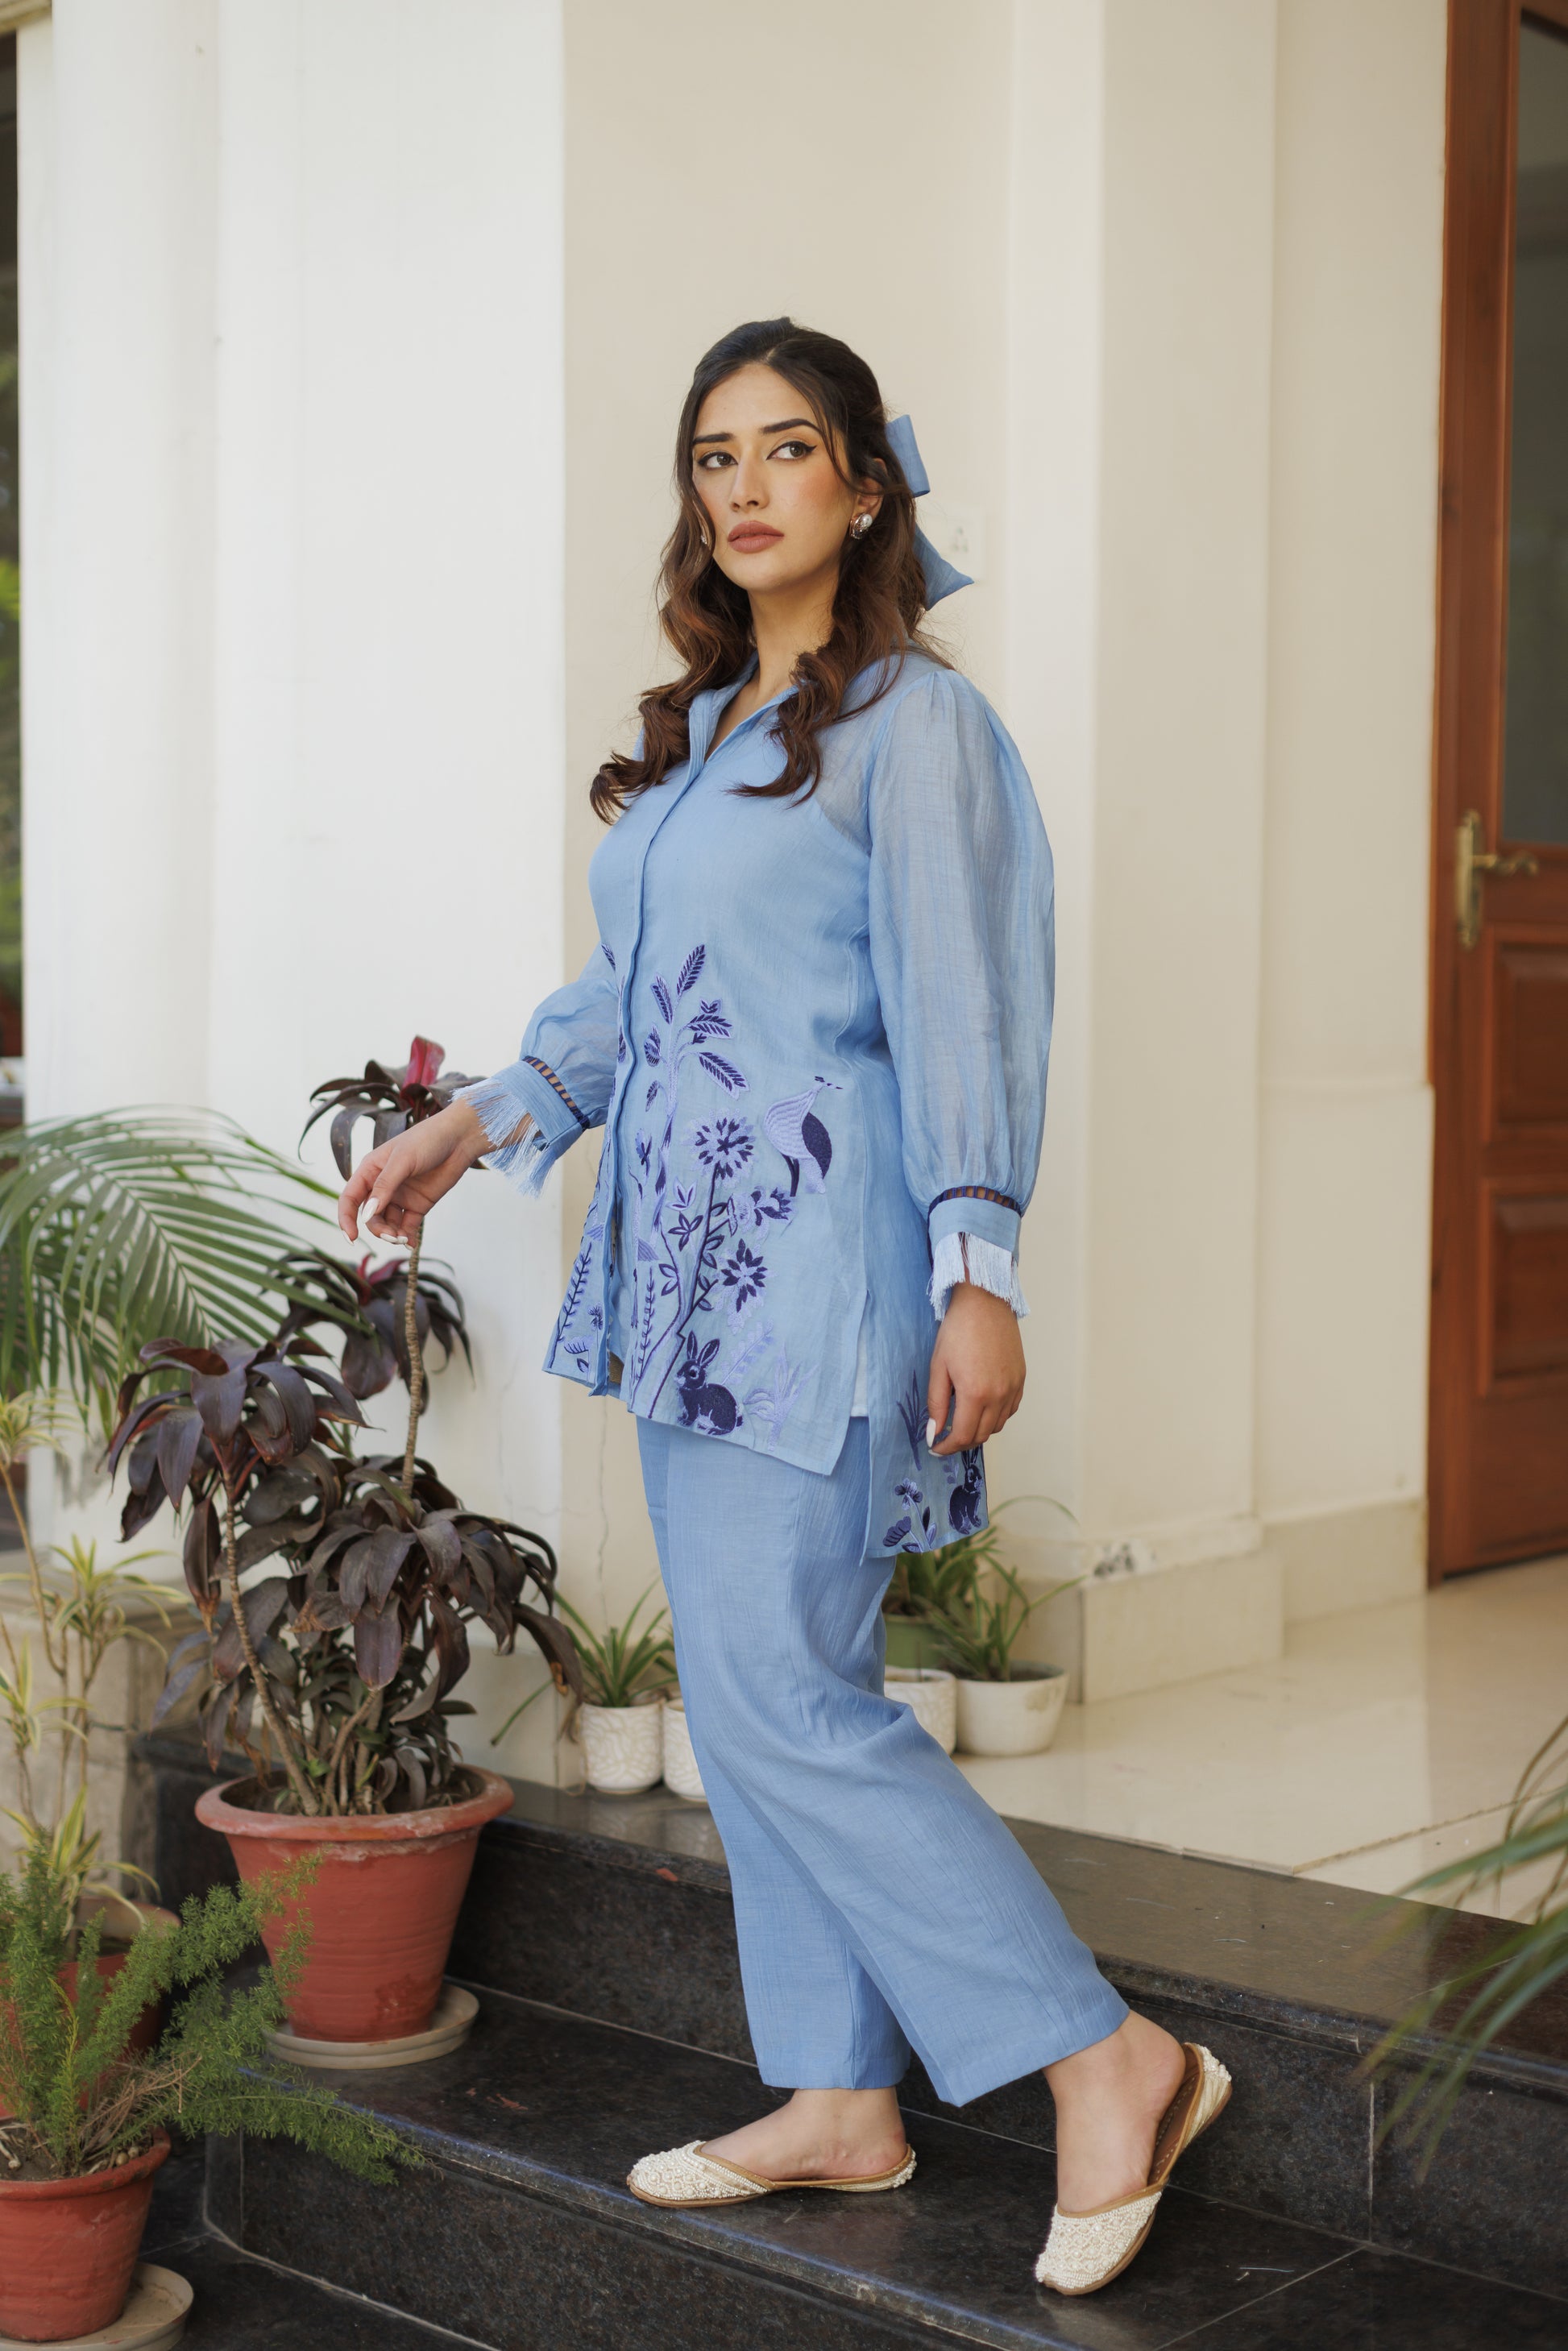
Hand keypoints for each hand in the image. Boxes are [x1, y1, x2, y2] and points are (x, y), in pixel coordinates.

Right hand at [336, 1100, 495, 1247]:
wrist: (459, 1139)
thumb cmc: (427, 1140)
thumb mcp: (402, 1160)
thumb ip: (384, 1186)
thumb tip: (367, 1213)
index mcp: (370, 1170)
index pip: (350, 1199)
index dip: (347, 1219)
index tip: (352, 1238)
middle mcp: (382, 1186)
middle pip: (370, 1216)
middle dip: (378, 1229)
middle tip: (392, 1236)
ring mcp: (400, 1196)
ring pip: (387, 1223)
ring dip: (392, 1234)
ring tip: (403, 1238)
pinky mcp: (417, 1205)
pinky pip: (407, 1226)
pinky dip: (407, 1236)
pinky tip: (411, 1243)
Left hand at [926, 1285, 1025, 1455]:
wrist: (985, 1303)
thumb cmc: (958, 1331)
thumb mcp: (938, 1367)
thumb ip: (937, 1404)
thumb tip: (934, 1432)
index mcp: (976, 1393)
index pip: (963, 1436)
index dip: (946, 1447)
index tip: (935, 1447)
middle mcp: (999, 1395)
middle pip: (981, 1435)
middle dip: (961, 1442)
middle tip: (944, 1437)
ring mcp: (1014, 1388)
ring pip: (997, 1426)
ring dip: (978, 1430)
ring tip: (961, 1421)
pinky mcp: (1021, 1379)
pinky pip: (1010, 1410)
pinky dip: (995, 1417)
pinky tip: (981, 1407)